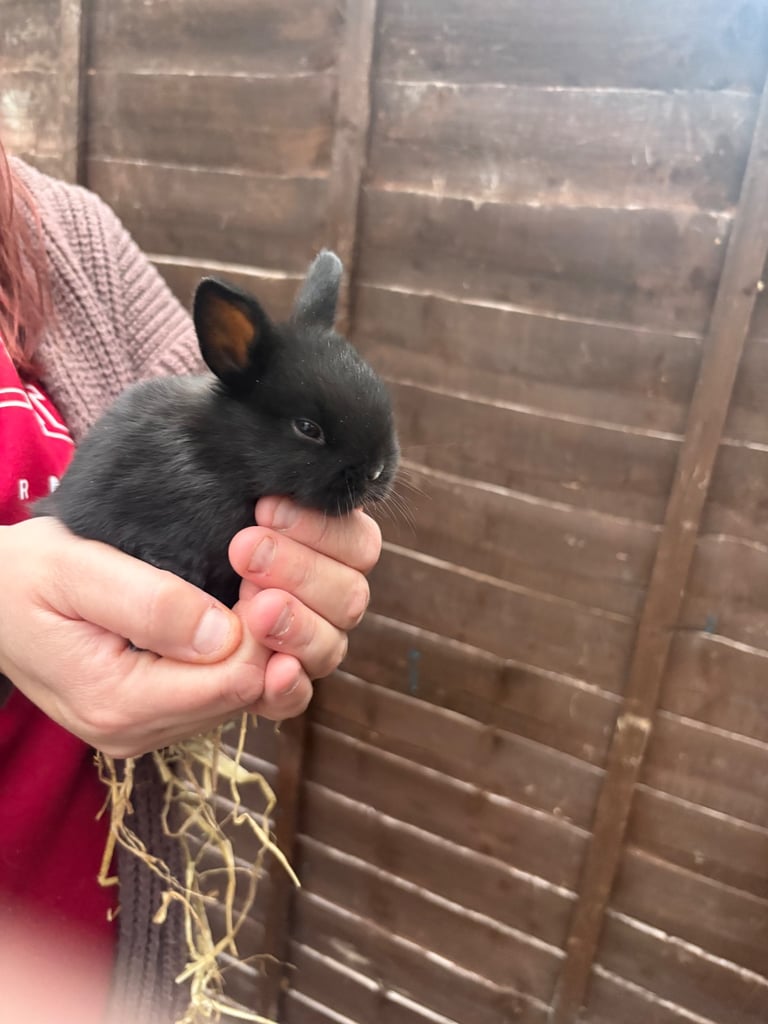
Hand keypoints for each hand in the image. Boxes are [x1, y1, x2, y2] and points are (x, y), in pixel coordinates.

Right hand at [0, 506, 379, 756]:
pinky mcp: (152, 717)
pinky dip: (239, 655)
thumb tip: (227, 634)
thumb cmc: (22, 575)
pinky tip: (236, 614)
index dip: (264, 627)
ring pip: (241, 697)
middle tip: (268, 575)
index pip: (235, 680)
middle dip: (270, 637)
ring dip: (259, 645)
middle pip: (245, 694)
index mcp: (118, 704)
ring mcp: (145, 730)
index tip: (265, 574)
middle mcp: (136, 733)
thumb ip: (151, 603)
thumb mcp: (74, 569)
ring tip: (253, 588)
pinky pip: (220, 693)